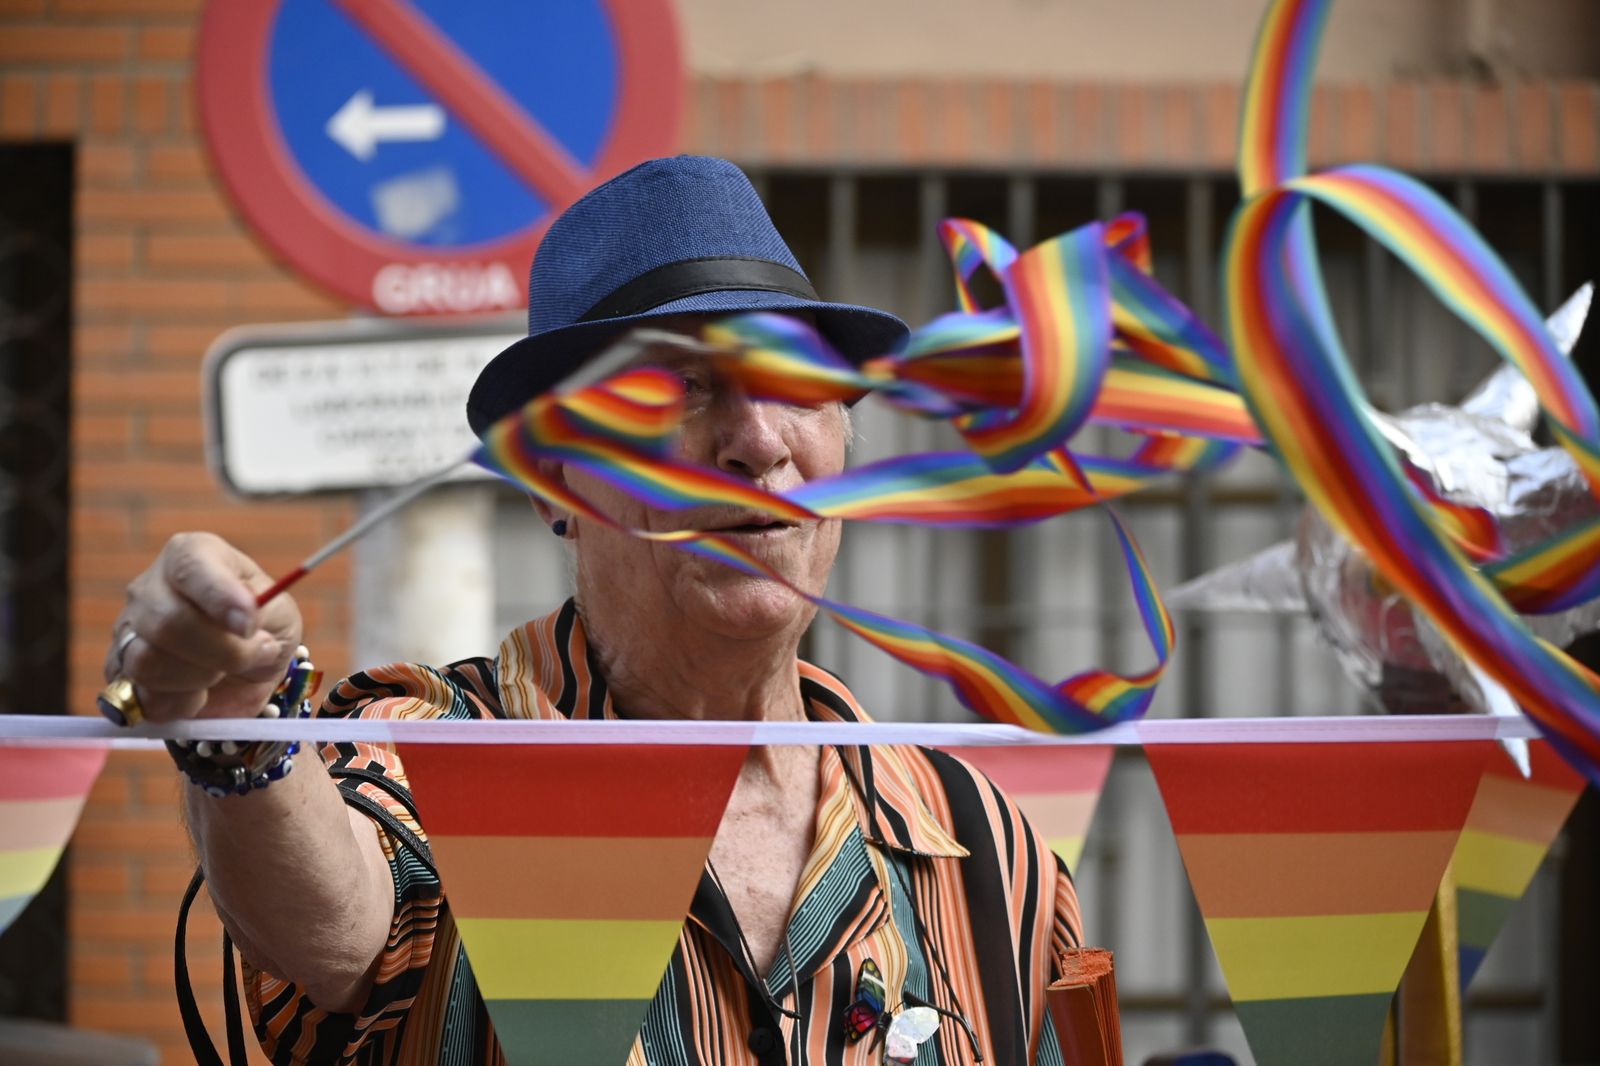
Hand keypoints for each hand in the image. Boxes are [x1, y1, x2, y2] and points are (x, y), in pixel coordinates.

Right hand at [107, 532, 304, 720]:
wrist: (248, 670)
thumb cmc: (263, 629)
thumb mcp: (280, 614)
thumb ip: (263, 612)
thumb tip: (241, 623)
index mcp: (193, 555)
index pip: (191, 568)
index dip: (220, 598)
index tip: (248, 625)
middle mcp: (151, 586)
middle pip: (167, 623)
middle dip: (221, 653)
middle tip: (251, 658)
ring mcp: (128, 629)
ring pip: (146, 662)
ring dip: (198, 680)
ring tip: (220, 673)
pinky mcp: (119, 671)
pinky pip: (139, 696)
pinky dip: (178, 704)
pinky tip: (197, 692)